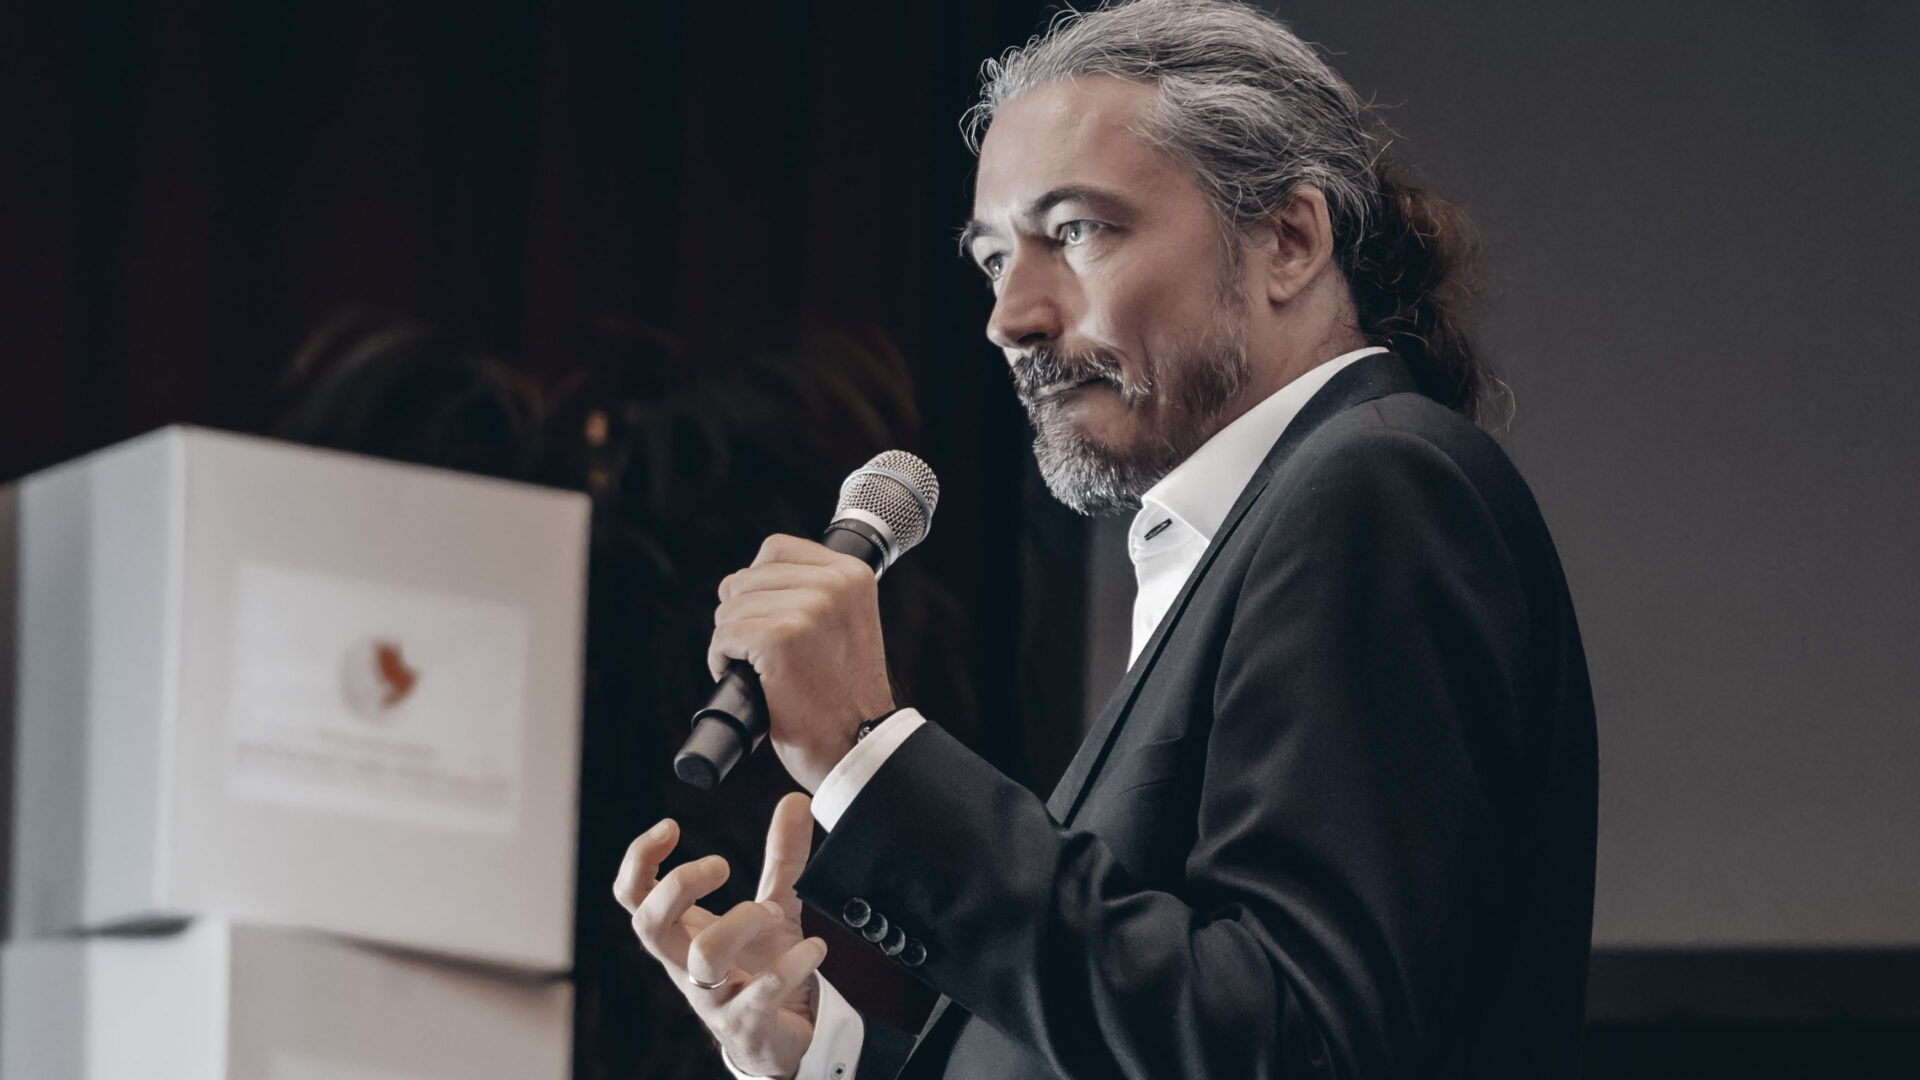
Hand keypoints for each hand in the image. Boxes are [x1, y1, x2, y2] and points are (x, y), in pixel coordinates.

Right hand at [614, 793, 825, 1079]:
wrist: (780, 1037)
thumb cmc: (762, 967)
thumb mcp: (774, 905)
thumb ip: (782, 857)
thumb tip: (795, 800)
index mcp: (682, 934)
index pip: (633, 897)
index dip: (639, 859)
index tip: (671, 826)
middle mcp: (687, 965)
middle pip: (648, 925)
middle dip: (679, 885)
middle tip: (722, 866)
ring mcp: (714, 998)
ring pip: (703, 957)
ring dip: (742, 922)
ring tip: (775, 911)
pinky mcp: (747, 1024)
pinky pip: (761, 992)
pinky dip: (792, 963)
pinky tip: (815, 948)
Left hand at [709, 534, 895, 790]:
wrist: (858, 742)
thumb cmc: (844, 692)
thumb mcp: (846, 621)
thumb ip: (813, 590)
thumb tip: (743, 579)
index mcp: (852, 574)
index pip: (775, 548)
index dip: (758, 582)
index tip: (770, 615)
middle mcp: (833, 586)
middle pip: (745, 578)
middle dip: (742, 615)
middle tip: (763, 650)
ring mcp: (806, 611)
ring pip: (729, 609)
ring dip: (732, 641)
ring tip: (760, 668)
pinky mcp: (778, 640)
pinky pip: (723, 637)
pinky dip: (721, 661)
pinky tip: (748, 679)